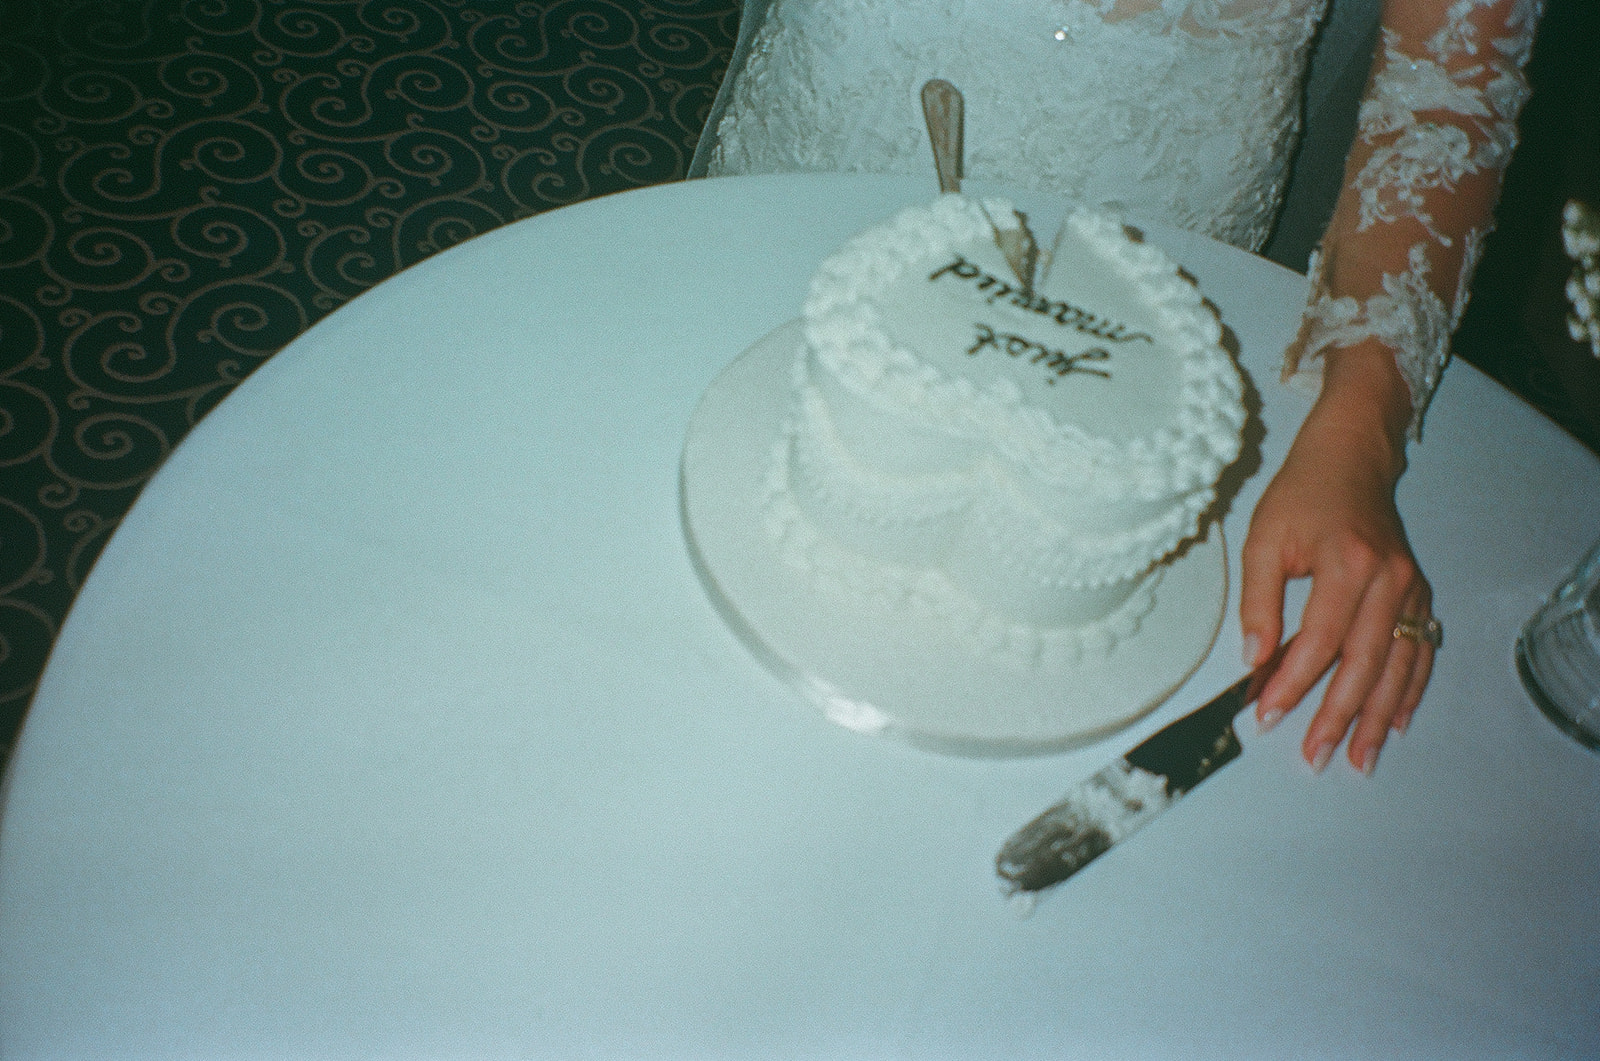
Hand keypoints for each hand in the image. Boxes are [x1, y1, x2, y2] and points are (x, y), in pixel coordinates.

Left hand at [1240, 343, 1435, 773]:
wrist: (1351, 457)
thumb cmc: (1301, 495)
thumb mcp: (1263, 539)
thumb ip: (1258, 601)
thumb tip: (1254, 660)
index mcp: (1347, 564)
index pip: (1319, 641)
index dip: (1292, 683)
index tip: (1266, 715)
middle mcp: (1389, 580)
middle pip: (1364, 663)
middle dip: (1338, 716)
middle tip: (1314, 756)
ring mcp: (1411, 588)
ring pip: (1398, 665)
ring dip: (1379, 716)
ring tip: (1360, 758)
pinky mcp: (1419, 592)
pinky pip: (1420, 649)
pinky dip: (1409, 689)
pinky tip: (1397, 721)